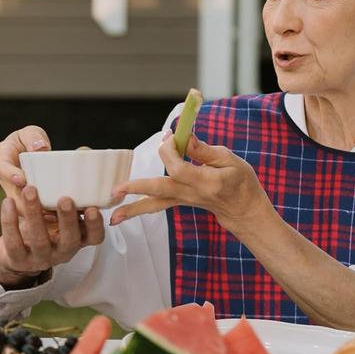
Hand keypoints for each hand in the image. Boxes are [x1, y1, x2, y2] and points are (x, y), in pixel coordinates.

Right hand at [0, 125, 51, 209]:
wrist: (33, 154)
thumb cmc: (31, 141)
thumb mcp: (31, 133)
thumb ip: (33, 137)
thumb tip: (40, 148)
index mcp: (2, 160)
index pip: (1, 169)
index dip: (10, 175)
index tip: (22, 180)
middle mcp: (7, 181)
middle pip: (11, 195)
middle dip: (24, 202)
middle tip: (40, 203)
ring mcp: (16, 195)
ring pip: (22, 209)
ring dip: (35, 213)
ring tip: (51, 214)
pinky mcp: (27, 205)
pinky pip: (33, 214)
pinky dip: (44, 217)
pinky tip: (58, 219)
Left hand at [0, 185, 104, 287]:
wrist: (18, 256)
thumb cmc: (46, 228)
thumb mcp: (62, 216)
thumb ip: (71, 196)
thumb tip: (81, 157)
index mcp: (77, 240)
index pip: (94, 237)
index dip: (95, 225)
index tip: (92, 208)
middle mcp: (62, 251)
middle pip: (69, 240)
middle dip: (67, 219)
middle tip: (64, 199)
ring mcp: (40, 257)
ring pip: (38, 239)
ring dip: (34, 213)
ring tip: (29, 190)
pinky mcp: (18, 259)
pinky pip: (13, 241)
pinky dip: (10, 220)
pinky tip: (7, 202)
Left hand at [109, 133, 271, 234]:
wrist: (243, 209)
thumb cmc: (240, 181)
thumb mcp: (230, 159)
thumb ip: (203, 150)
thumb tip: (184, 136)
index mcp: (206, 182)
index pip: (178, 168)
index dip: (169, 150)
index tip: (169, 136)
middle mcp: (191, 194)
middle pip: (160, 190)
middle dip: (137, 188)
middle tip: (116, 190)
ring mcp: (183, 201)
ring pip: (154, 204)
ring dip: (132, 209)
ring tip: (112, 217)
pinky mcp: (177, 202)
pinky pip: (156, 206)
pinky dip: (138, 209)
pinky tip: (119, 216)